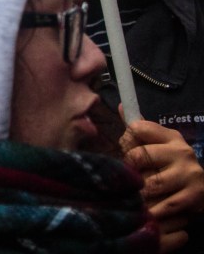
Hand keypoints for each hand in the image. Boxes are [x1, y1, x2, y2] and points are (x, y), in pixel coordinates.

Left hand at [120, 115, 203, 252]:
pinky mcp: (195, 196)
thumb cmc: (172, 165)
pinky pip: (165, 205)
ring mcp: (189, 174)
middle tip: (129, 178)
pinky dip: (153, 210)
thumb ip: (140, 130)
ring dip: (139, 192)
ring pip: (150, 182)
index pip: (137, 128)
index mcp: (171, 137)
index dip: (125, 141)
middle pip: (139, 155)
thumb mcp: (160, 144)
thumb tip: (121, 106)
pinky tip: (147, 211)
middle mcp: (182, 152)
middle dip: (129, 169)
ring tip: (136, 196)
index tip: (126, 153)